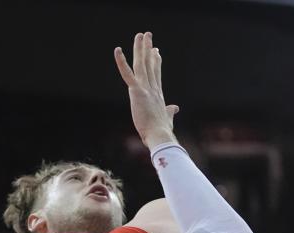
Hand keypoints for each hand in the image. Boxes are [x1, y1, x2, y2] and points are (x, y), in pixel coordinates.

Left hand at [115, 32, 179, 148]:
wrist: (160, 136)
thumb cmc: (163, 131)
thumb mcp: (167, 119)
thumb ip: (170, 112)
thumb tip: (176, 108)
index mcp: (158, 95)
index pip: (156, 74)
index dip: (156, 62)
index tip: (156, 51)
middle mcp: (153, 89)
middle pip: (150, 65)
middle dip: (148, 49)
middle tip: (147, 35)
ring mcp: (145, 89)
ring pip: (141, 64)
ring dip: (140, 48)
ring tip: (140, 35)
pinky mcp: (137, 92)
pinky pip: (127, 74)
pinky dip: (121, 62)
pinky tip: (117, 50)